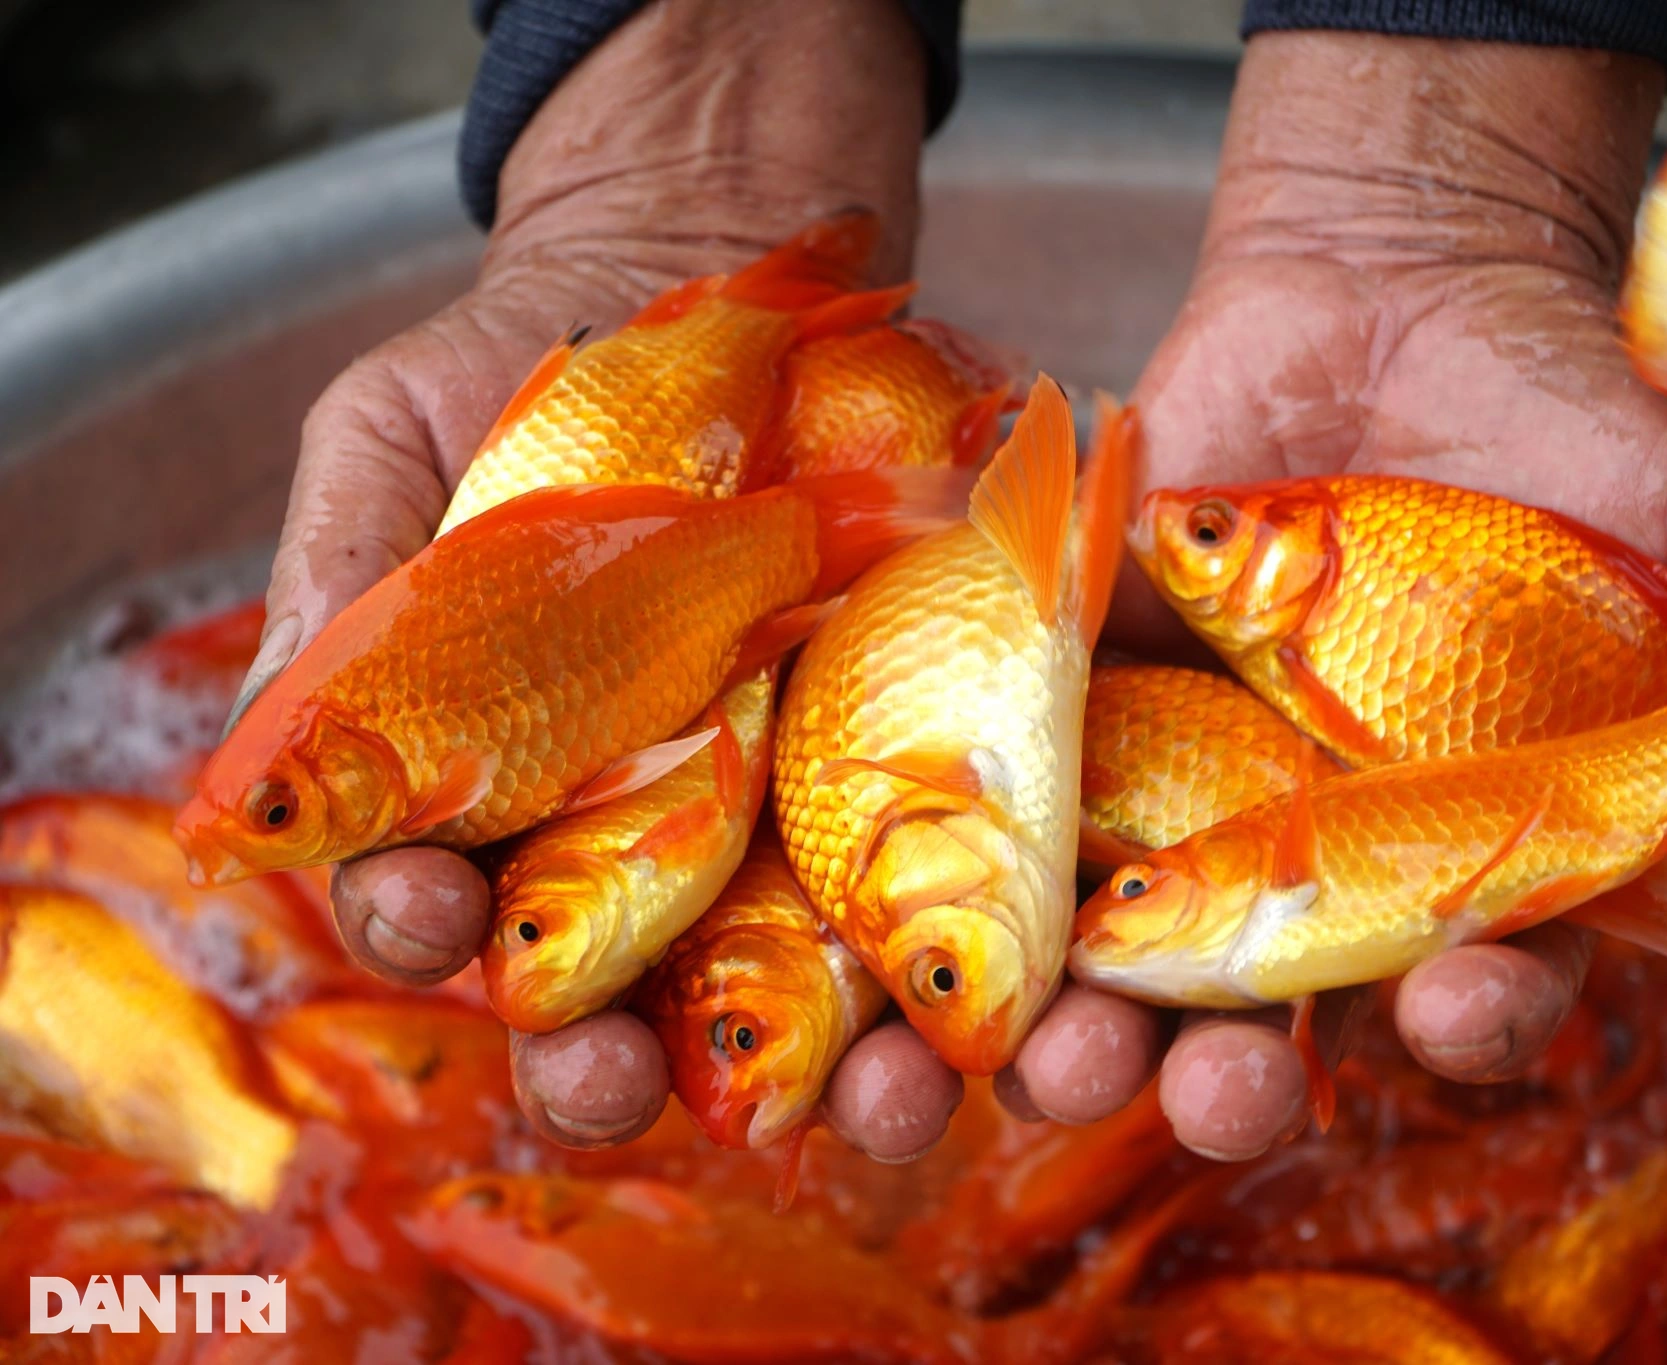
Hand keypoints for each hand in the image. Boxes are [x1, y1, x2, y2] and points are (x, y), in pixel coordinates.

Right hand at [246, 0, 968, 1154]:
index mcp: (501, 790)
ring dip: (830, 1074)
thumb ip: (339, 590)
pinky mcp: (928, 763)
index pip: (445, 901)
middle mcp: (645, 835)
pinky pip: (961, 880)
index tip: (431, 920)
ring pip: (808, 989)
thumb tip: (257, 773)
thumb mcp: (397, 444)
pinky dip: (982, 955)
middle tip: (610, 1077)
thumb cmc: (538, 379)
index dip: (425, 928)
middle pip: (621, 998)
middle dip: (608, 1065)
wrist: (725, 293)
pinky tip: (993, 1002)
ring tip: (859, 1102)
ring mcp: (795, 811)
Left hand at [989, 31, 1666, 1157]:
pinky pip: (1014, 802)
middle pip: (1268, 1014)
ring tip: (1053, 1062)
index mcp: (1472, 845)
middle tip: (1222, 1089)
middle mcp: (1320, 846)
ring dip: (1078, 1035)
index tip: (1458, 999)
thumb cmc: (1571, 414)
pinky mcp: (1082, 698)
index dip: (1470, 1019)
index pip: (1471, 985)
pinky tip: (933, 924)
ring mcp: (1190, 780)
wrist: (1404, 280)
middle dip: (1232, 1080)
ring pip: (1120, 954)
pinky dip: (973, 868)